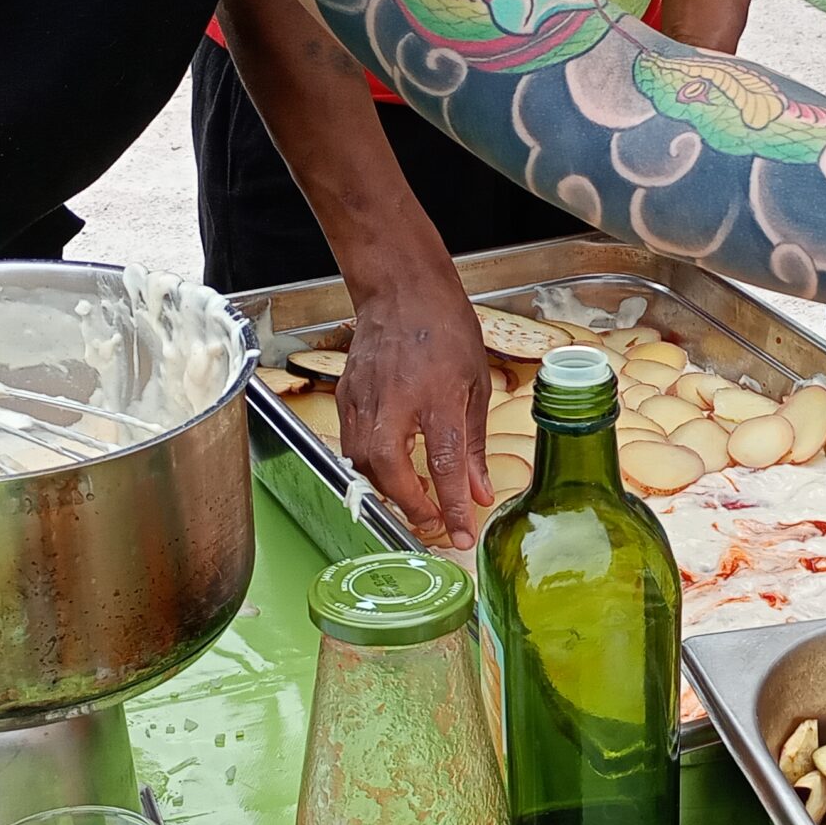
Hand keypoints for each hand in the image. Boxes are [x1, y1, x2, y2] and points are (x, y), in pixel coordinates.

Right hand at [338, 284, 493, 549]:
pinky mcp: (346, 396)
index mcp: (437, 396)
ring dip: (388, 488)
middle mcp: (395, 401)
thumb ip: (474, 445)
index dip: (452, 506)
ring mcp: (364, 399)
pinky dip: (370, 464)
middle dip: (409, 505)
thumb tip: (479, 491)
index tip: (462, 534)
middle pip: (390, 470)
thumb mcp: (475, 385)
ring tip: (415, 498)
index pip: (444, 465)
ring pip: (363, 462)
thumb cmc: (444, 328)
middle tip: (431, 523)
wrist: (401, 290)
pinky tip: (392, 468)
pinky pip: (352, 443)